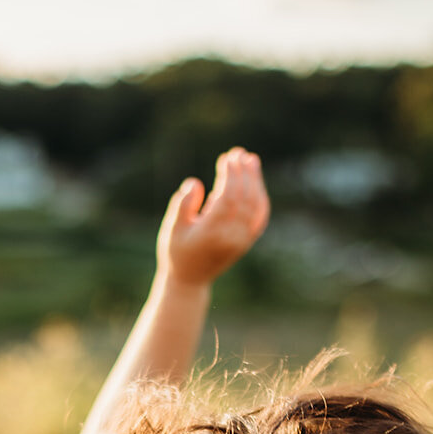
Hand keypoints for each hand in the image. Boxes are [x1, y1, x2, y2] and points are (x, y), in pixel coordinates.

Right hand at [156, 147, 269, 289]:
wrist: (190, 280)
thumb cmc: (176, 251)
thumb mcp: (172, 228)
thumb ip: (182, 205)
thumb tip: (195, 183)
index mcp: (211, 233)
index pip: (229, 198)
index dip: (230, 175)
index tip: (226, 158)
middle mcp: (230, 237)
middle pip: (244, 199)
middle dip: (243, 173)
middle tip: (239, 153)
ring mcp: (241, 241)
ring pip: (255, 206)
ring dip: (255, 181)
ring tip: (250, 160)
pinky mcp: (247, 243)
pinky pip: (260, 218)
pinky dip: (260, 198)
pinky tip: (256, 183)